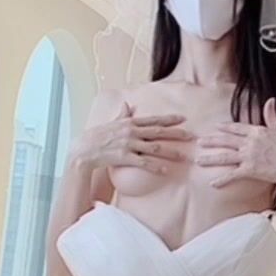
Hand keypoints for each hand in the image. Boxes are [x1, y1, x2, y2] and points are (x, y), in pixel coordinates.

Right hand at [69, 102, 192, 174]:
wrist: (84, 149)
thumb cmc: (97, 136)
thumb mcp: (111, 122)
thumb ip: (122, 114)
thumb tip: (127, 104)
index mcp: (129, 122)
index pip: (153, 119)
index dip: (169, 119)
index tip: (183, 119)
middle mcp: (131, 131)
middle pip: (158, 132)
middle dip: (176, 134)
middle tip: (191, 137)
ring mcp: (128, 144)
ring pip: (154, 148)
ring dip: (170, 152)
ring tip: (183, 157)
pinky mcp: (124, 158)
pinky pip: (143, 163)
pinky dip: (155, 166)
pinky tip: (165, 170)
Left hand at [196, 98, 275, 189]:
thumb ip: (272, 116)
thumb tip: (271, 99)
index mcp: (257, 131)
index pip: (236, 128)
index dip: (225, 128)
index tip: (215, 127)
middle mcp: (250, 142)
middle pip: (226, 141)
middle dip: (211, 141)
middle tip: (198, 142)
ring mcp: (248, 156)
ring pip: (225, 156)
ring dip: (210, 159)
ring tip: (198, 160)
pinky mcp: (249, 169)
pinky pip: (233, 174)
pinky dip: (222, 180)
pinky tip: (212, 184)